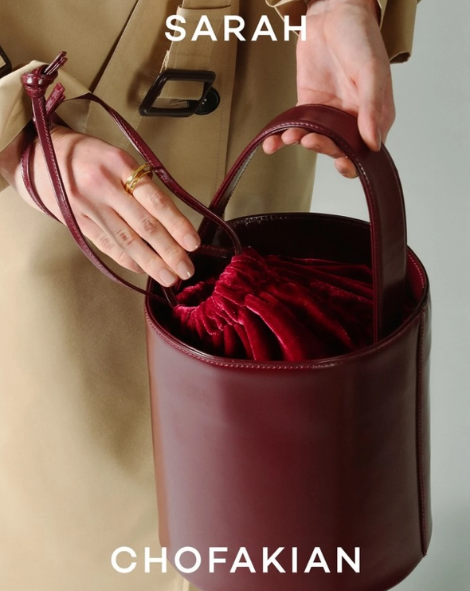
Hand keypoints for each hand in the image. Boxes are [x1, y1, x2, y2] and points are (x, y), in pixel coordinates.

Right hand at [0, 125, 200, 285]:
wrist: (38, 158)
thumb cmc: (87, 154)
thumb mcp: (117, 156)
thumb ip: (142, 183)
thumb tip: (173, 217)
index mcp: (117, 164)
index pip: (155, 200)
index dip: (176, 224)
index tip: (194, 243)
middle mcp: (103, 188)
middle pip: (143, 226)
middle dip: (169, 251)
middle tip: (187, 269)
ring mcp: (89, 209)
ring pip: (126, 242)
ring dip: (151, 263)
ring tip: (171, 277)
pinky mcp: (78, 224)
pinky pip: (107, 246)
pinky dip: (127, 260)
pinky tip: (144, 271)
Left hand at [263, 0, 394, 177]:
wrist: (334, 12)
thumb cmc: (361, 37)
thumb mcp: (371, 71)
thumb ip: (372, 108)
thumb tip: (373, 143)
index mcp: (374, 115)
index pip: (365, 150)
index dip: (353, 162)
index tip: (341, 162)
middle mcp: (352, 119)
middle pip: (337, 148)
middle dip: (323, 148)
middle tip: (310, 139)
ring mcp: (328, 115)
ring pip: (315, 141)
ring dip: (301, 143)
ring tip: (290, 136)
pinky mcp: (307, 107)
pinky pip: (295, 128)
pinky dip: (282, 138)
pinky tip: (272, 143)